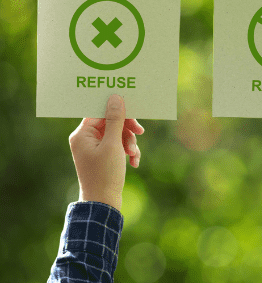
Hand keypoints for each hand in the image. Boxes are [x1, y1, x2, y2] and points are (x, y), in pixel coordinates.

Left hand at [68, 94, 143, 209]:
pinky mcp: (103, 156)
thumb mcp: (113, 144)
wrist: (103, 202)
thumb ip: (115, 120)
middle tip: (140, 132)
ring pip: (117, 134)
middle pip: (110, 122)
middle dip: (127, 129)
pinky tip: (134, 162)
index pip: (100, 112)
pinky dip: (128, 151)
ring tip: (134, 155)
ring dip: (129, 142)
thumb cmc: (105, 173)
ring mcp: (94, 148)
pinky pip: (118, 145)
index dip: (118, 111)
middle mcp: (85, 139)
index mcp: (82, 134)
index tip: (134, 112)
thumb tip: (115, 98)